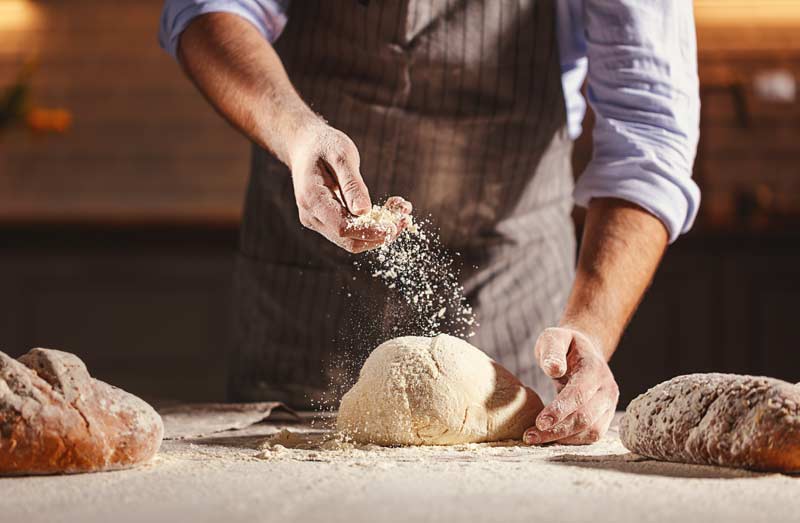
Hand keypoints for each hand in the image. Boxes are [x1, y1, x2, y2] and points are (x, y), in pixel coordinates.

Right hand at [288, 123, 408, 252]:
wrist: (305, 145)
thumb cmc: (324, 146)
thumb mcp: (341, 156)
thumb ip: (352, 184)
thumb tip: (364, 212)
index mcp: (312, 199)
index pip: (342, 228)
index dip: (369, 231)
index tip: (394, 226)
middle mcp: (311, 216)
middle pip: (348, 241)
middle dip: (379, 236)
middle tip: (405, 221)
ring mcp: (317, 221)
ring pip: (351, 241)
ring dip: (378, 233)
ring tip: (402, 214)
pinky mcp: (326, 222)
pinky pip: (350, 232)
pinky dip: (372, 226)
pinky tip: (389, 212)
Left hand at [523, 327, 618, 444]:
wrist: (585, 352)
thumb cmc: (565, 345)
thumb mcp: (554, 337)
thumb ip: (552, 350)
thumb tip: (554, 369)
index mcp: (594, 369)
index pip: (579, 394)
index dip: (560, 410)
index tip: (539, 422)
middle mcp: (607, 389)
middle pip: (585, 417)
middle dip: (557, 430)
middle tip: (530, 436)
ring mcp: (608, 405)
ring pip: (591, 431)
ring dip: (563, 439)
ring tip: (535, 438)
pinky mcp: (604, 417)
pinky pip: (591, 435)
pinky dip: (571, 441)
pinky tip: (550, 439)